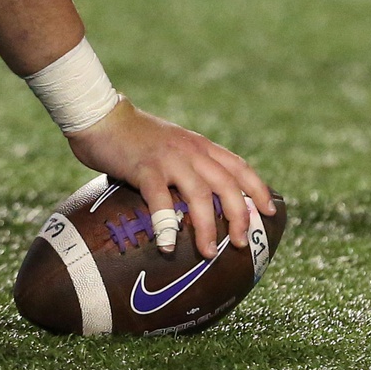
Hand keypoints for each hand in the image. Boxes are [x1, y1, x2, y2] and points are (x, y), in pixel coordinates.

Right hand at [65, 101, 270, 260]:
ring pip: (200, 195)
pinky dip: (167, 224)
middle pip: (227, 185)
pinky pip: (161, 200)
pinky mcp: (145, 169)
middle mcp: (191, 151)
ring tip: (209, 253)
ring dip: (208, 226)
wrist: (101, 117)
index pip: (239, 167)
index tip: (269, 212)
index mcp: (200, 146)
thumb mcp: (171, 147)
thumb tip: (198, 203)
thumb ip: (187, 167)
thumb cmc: (134, 138)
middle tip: (241, 244)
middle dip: (239, 216)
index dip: (258, 189)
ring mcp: (169, 159)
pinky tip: (167, 246)